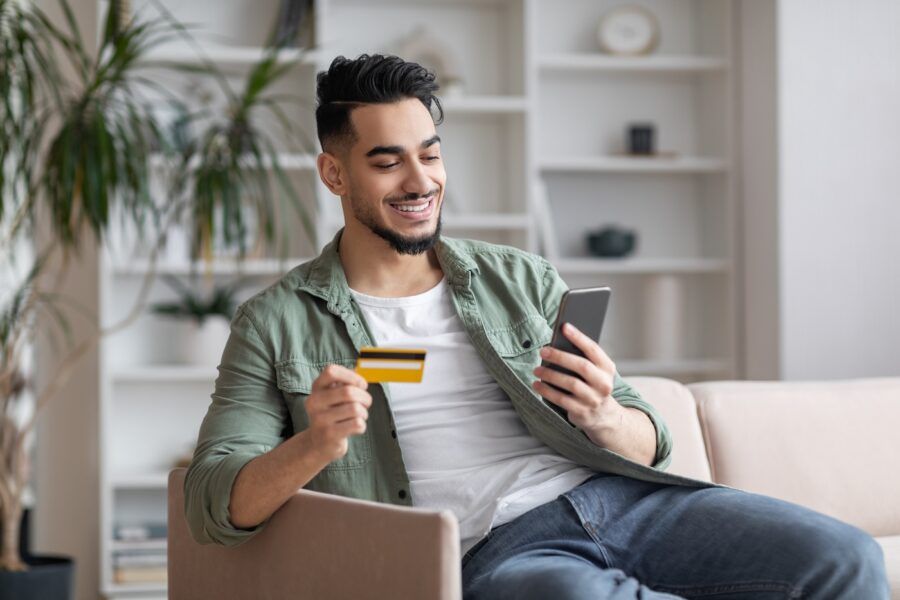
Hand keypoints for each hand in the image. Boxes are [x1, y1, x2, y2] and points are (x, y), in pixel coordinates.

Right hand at [304, 364, 371, 463]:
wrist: (318, 443)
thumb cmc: (332, 414)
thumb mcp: (333, 395)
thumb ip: (346, 382)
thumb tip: (363, 367)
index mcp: (316, 388)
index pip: (331, 371)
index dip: (351, 376)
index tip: (360, 385)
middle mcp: (314, 402)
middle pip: (349, 392)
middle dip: (365, 397)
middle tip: (366, 403)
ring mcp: (320, 419)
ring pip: (355, 409)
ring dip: (364, 413)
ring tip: (359, 416)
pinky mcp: (329, 434)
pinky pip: (357, 424)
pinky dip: (361, 425)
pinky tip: (355, 427)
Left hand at [531, 322, 623, 443]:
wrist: (603, 415)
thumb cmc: (593, 385)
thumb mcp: (595, 371)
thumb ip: (582, 358)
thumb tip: (557, 343)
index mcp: (607, 368)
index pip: (593, 349)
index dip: (579, 337)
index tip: (564, 327)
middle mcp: (603, 383)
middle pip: (581, 366)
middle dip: (560, 356)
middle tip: (543, 351)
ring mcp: (593, 399)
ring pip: (570, 383)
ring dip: (550, 375)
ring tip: (536, 369)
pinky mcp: (582, 412)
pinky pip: (561, 399)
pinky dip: (547, 391)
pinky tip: (537, 384)